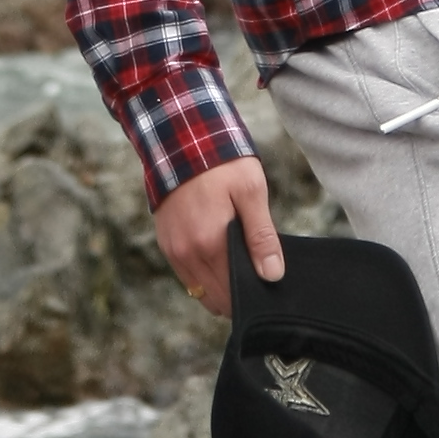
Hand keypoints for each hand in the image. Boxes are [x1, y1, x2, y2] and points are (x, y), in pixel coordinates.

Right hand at [153, 155, 283, 318]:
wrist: (182, 139)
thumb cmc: (222, 164)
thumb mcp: (251, 192)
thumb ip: (261, 237)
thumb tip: (272, 275)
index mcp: (210, 243)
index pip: (231, 293)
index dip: (250, 297)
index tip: (265, 290)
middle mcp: (187, 253)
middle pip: (214, 298)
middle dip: (235, 295)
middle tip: (256, 280)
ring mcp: (173, 249)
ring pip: (198, 290)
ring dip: (218, 288)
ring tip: (239, 269)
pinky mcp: (166, 242)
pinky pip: (186, 275)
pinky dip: (202, 276)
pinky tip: (219, 260)